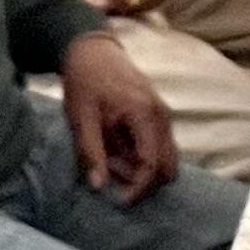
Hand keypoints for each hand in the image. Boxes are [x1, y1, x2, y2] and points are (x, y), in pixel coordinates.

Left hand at [60, 30, 175, 200]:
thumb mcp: (81, 117)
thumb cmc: (85, 80)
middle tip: (110, 170)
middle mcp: (162, 116)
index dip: (138, 188)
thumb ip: (91, 152)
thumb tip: (98, 186)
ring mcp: (163, 115)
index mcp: (145, 114)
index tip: (118, 200)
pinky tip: (115, 144)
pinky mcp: (158, 115)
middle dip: (142, 179)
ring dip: (140, 167)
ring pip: (164, 158)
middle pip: (168, 167)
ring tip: (109, 154)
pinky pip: (158, 145)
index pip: (153, 165)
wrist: (92, 50)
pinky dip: (140, 154)